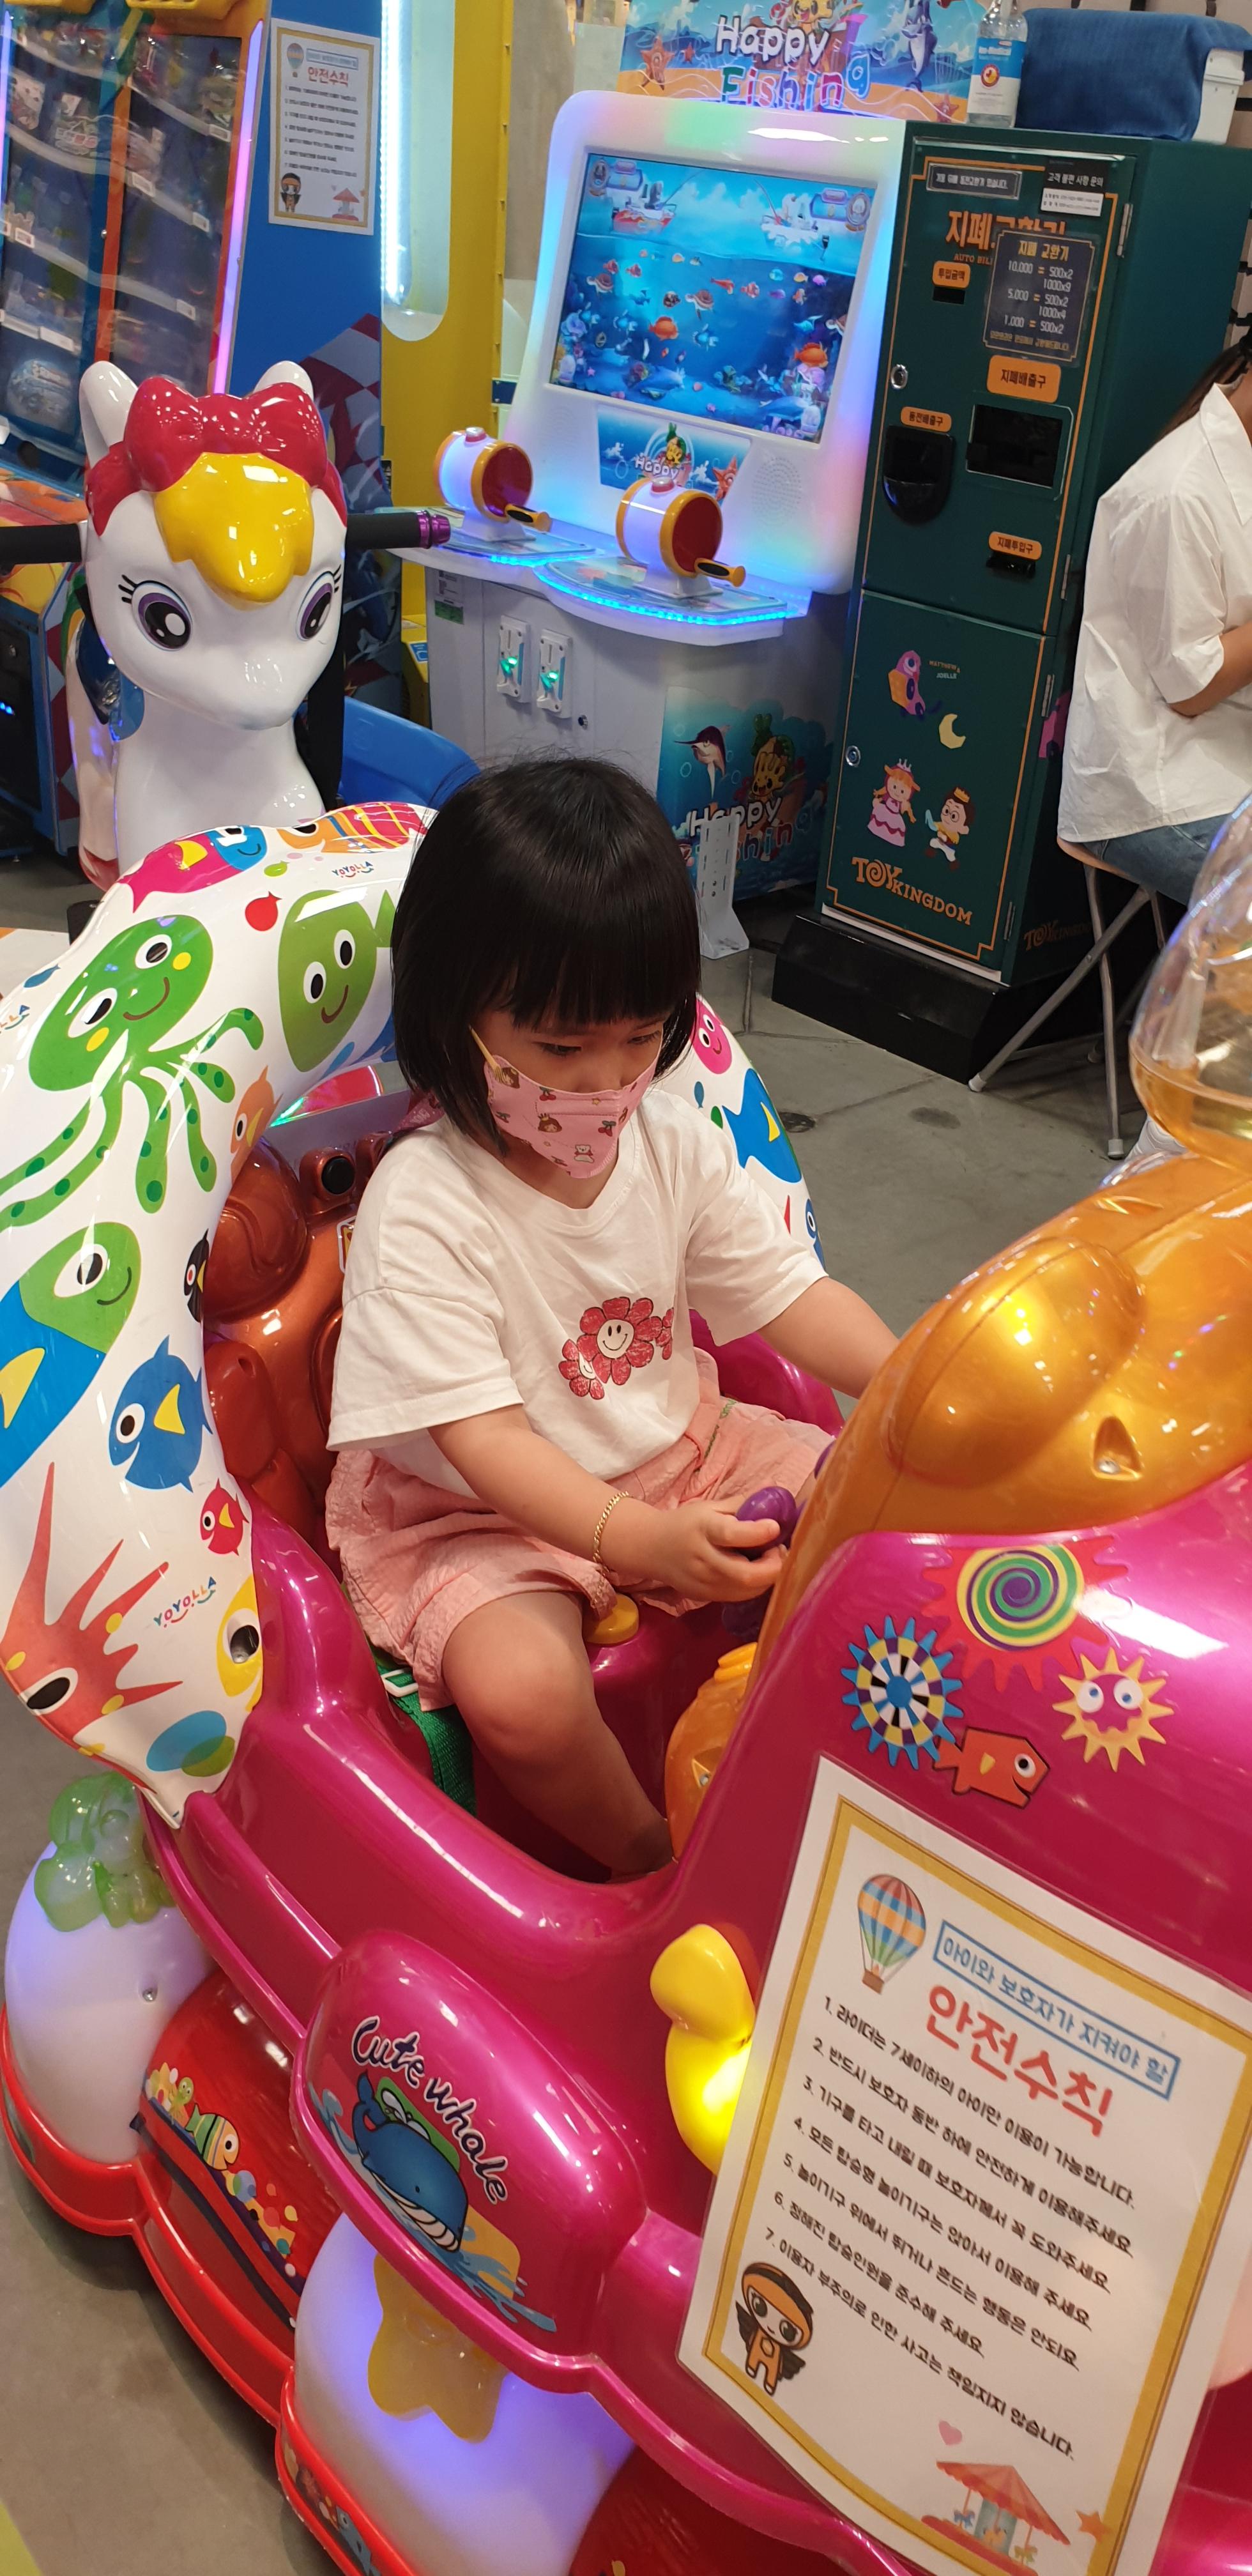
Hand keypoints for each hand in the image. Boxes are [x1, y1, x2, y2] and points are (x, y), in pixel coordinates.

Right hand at [604, 1499, 784, 1602]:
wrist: (650, 1548)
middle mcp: (701, 1560)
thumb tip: (775, 1492)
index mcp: (702, 1530)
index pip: (731, 1535)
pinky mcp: (704, 1597)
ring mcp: (702, 1583)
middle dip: (773, 1565)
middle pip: (744, 1574)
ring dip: (768, 1577)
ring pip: (746, 1591)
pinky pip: (739, 1597)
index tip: (775, 1527)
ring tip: (770, 1559)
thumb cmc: (685, 1523)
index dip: (758, 1533)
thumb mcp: (709, 1507)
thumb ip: (742, 1503)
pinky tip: (756, 1570)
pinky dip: (756, 1586)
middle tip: (779, 1549)